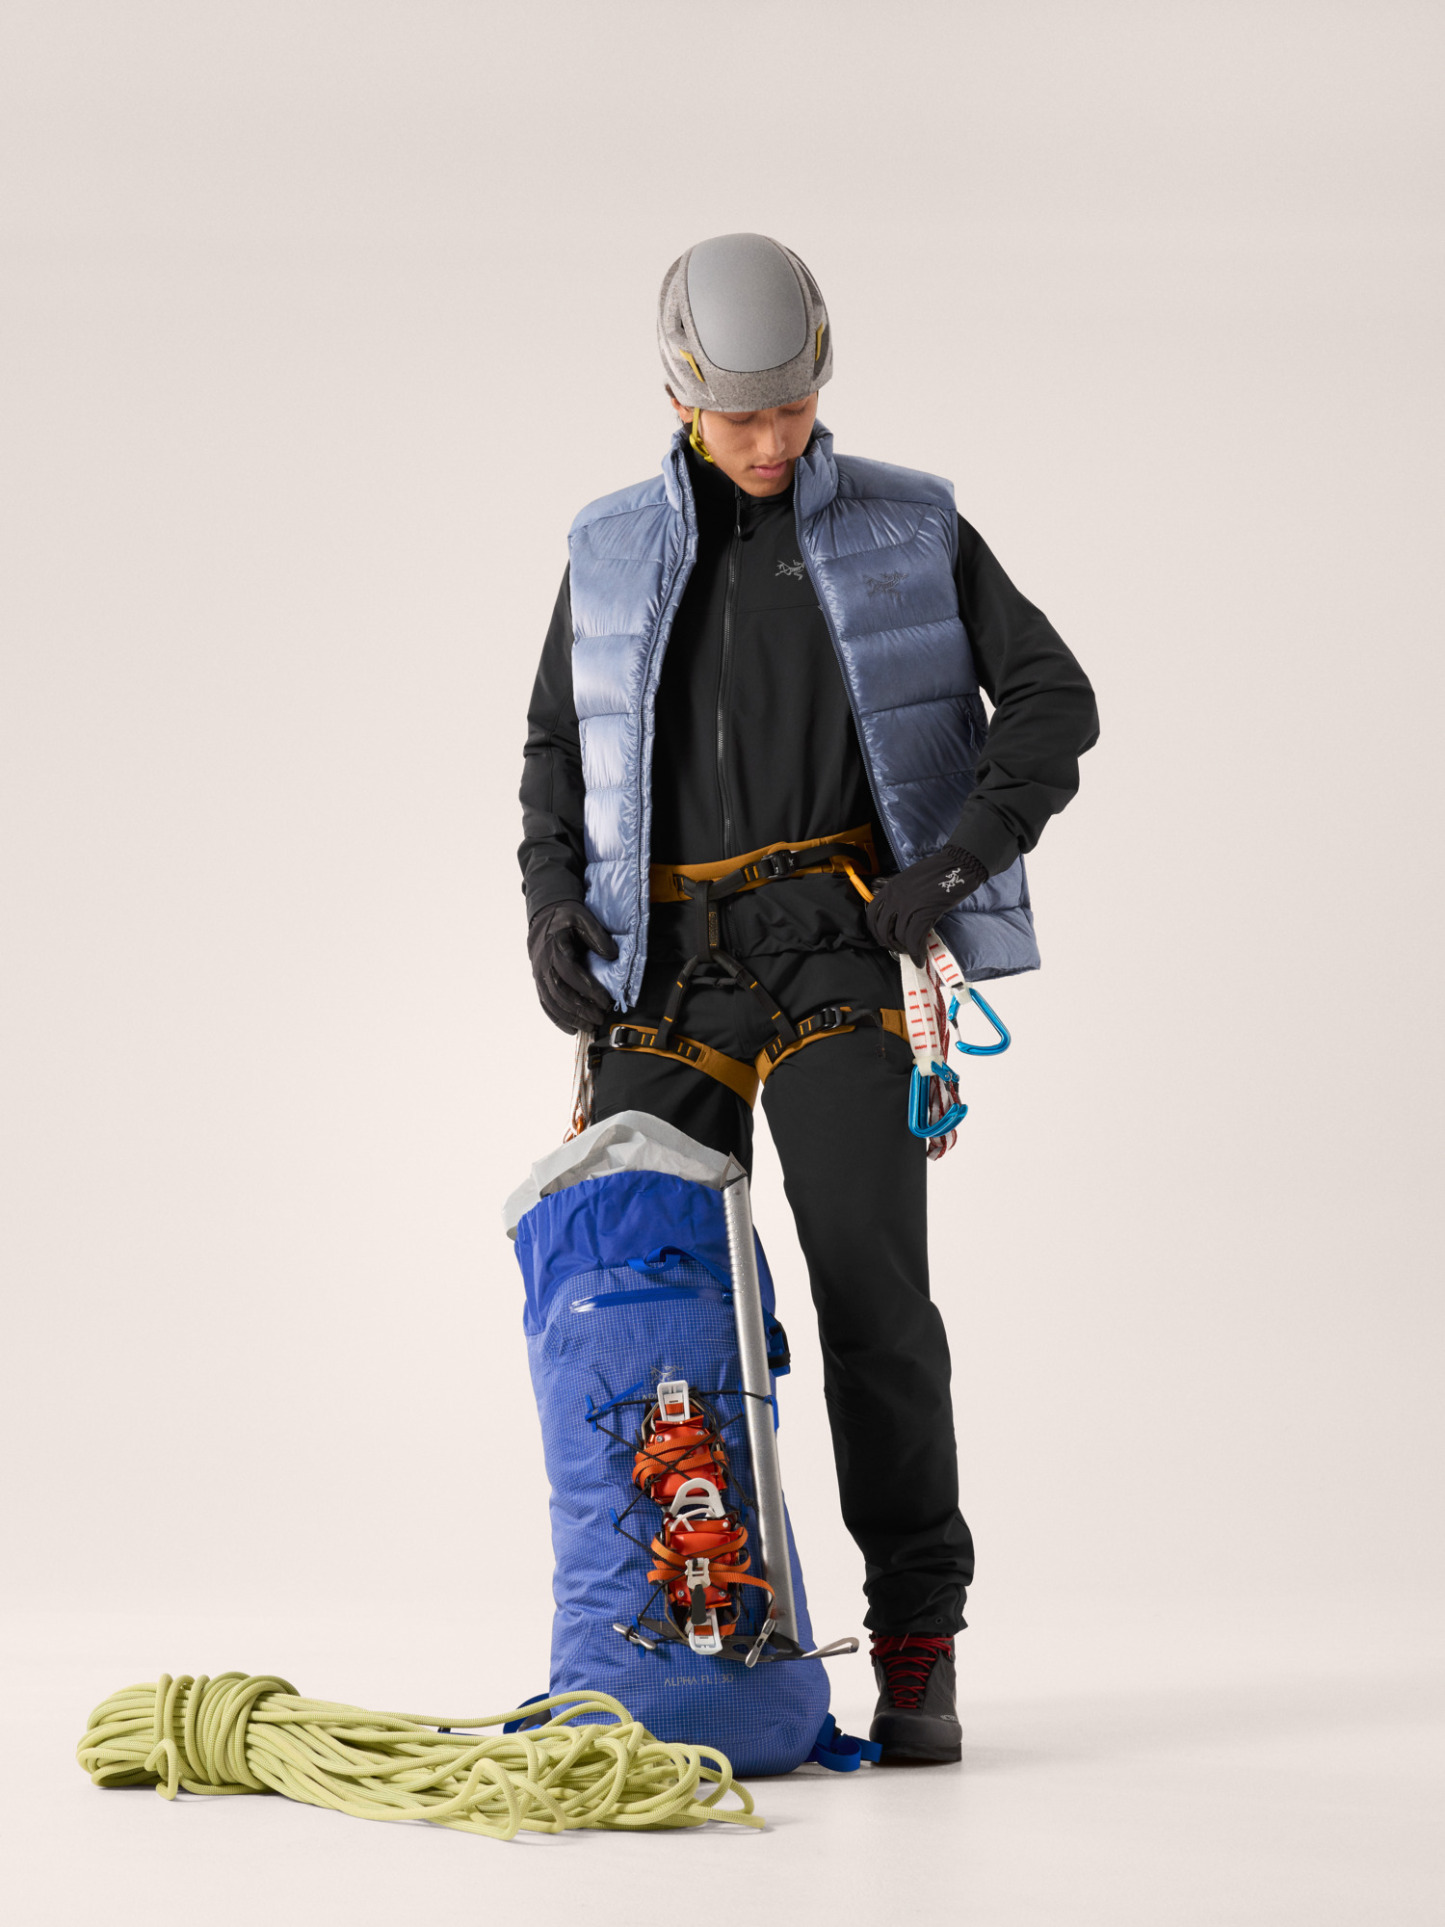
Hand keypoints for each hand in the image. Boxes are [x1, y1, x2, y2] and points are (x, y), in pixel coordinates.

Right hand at [527, 901, 618, 1032]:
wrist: (544, 917)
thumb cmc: (566, 918)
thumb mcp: (583, 918)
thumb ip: (598, 936)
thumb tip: (611, 956)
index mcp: (555, 949)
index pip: (571, 974)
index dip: (588, 989)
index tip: (606, 1001)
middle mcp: (544, 965)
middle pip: (560, 993)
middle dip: (581, 1009)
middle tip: (600, 1018)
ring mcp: (539, 975)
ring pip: (552, 1002)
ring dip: (571, 1018)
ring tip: (590, 1027)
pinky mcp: (539, 982)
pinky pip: (546, 1004)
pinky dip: (558, 1019)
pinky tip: (572, 1029)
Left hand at [865, 846, 986, 965]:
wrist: (958, 864)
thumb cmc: (938, 872)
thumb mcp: (910, 881)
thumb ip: (901, 897)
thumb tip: (899, 919)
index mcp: (890, 888)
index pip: (872, 914)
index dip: (876, 932)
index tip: (883, 939)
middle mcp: (895, 897)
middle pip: (883, 929)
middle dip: (890, 944)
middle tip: (900, 950)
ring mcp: (909, 905)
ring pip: (899, 936)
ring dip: (906, 950)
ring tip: (913, 953)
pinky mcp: (924, 912)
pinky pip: (914, 939)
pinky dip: (916, 952)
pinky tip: (920, 957)